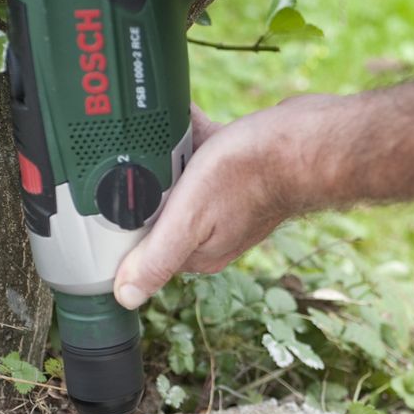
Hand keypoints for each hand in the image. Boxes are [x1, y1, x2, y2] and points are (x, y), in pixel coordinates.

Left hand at [113, 100, 322, 309]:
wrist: (305, 141)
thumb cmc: (250, 175)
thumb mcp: (190, 219)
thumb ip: (157, 258)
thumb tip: (125, 296)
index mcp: (201, 254)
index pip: (147, 247)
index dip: (125, 222)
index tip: (109, 194)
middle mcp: (215, 233)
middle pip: (162, 211)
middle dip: (145, 183)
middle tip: (133, 156)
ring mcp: (229, 203)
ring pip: (181, 181)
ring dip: (165, 157)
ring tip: (155, 133)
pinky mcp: (240, 173)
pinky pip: (203, 155)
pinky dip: (189, 137)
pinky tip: (179, 116)